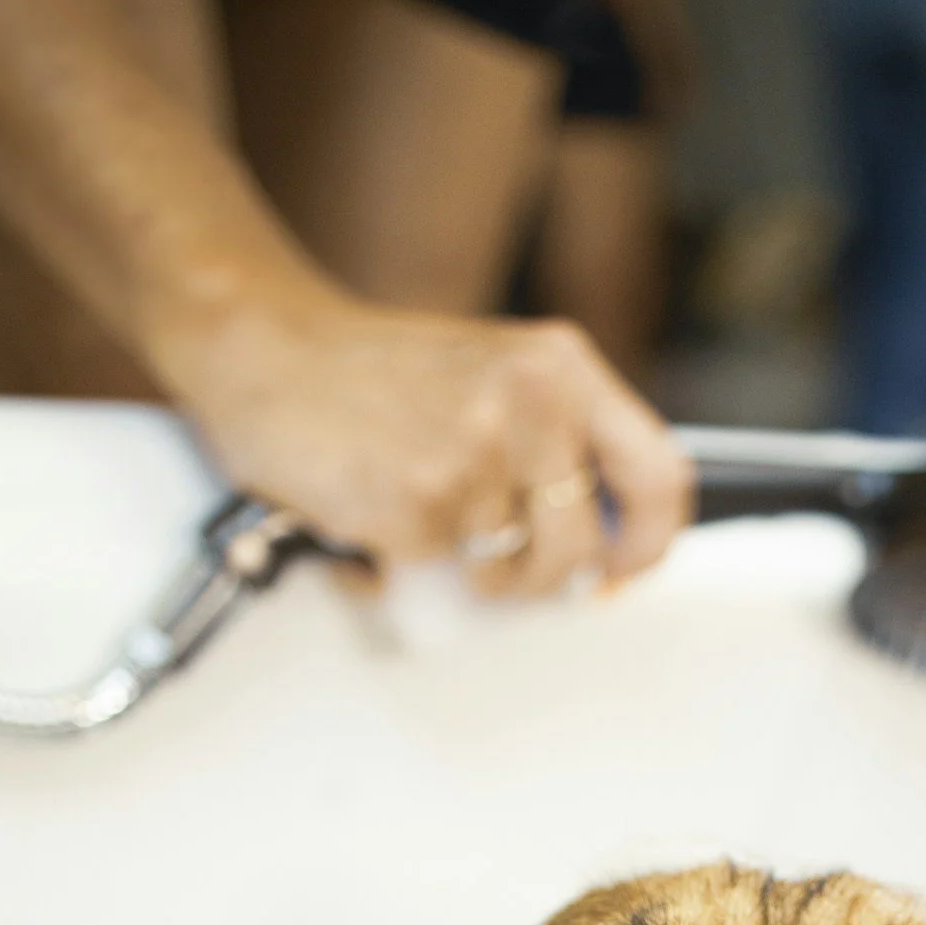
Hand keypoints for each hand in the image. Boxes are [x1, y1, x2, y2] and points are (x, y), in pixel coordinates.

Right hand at [155, 284, 692, 594]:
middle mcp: (531, 399)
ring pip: (509, 570)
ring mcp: (475, 449)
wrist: (265, 347)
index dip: (646, 544)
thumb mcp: (494, 376)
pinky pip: (437, 570)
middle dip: (539, 577)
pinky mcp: (418, 497)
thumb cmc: (373, 374)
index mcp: (561, 366)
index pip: (659, 475)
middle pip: (580, 545)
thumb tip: (607, 546)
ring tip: (420, 519)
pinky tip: (373, 514)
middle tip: (495, 566)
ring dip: (466, 572)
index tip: (619, 571)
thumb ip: (559, 443)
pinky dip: (402, 563)